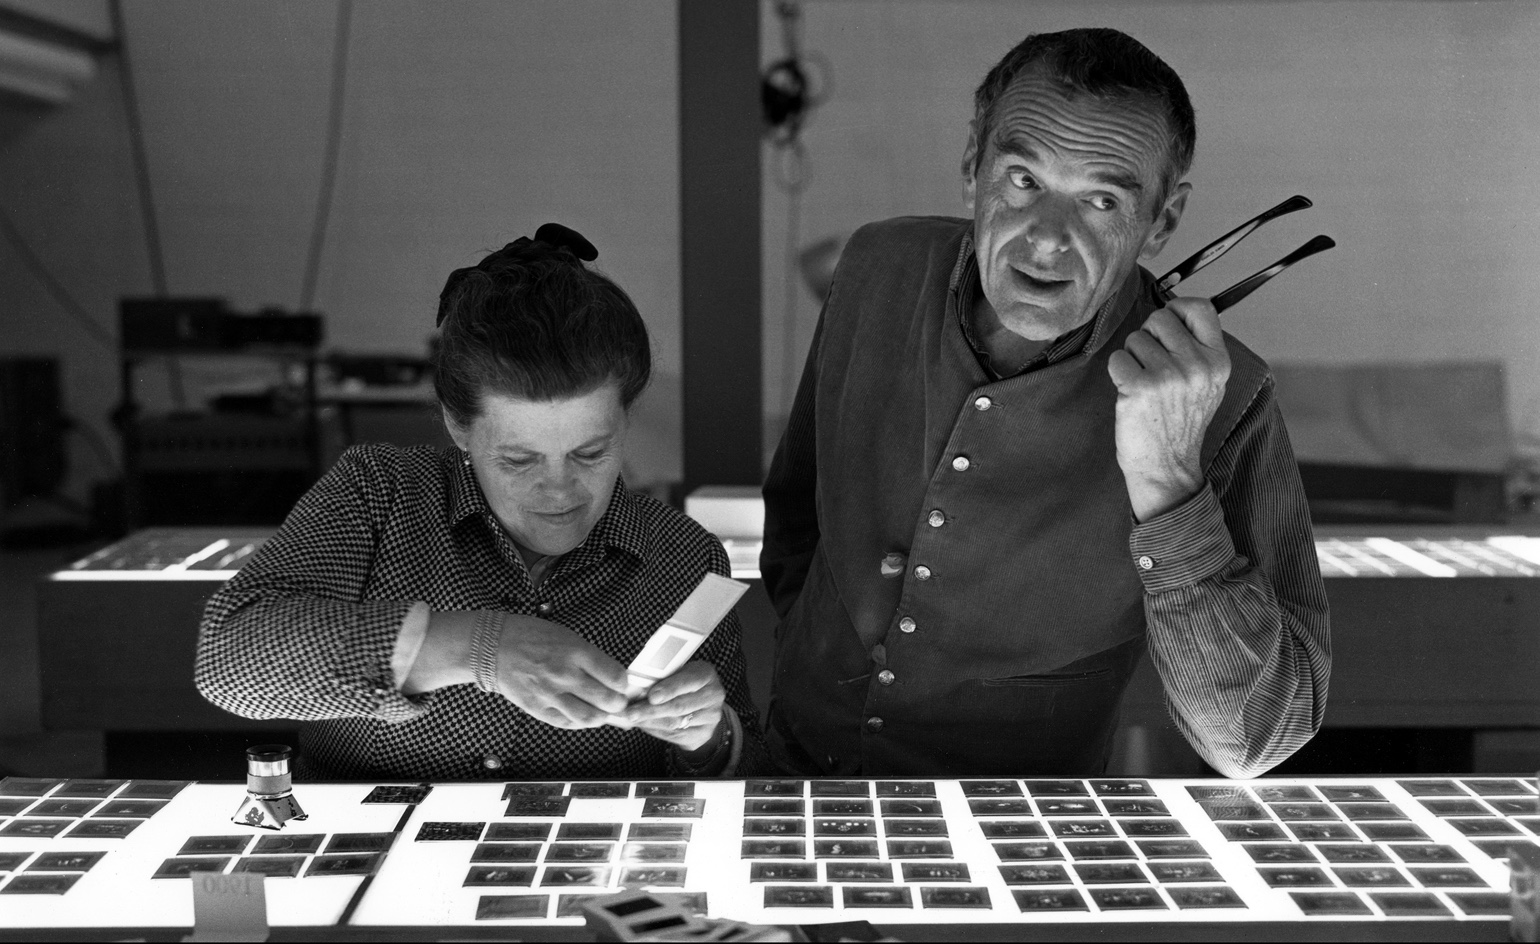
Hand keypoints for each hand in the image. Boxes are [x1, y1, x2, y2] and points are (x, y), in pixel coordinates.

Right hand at [492, 615, 629, 729]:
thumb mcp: (567, 637)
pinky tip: (581, 715)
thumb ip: (590, 658)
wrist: (493, 646)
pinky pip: (566, 722)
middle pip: (607, 700)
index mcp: (576, 651)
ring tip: (601, 712)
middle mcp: (565, 674)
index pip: (616, 676)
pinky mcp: (537, 708)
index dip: (623, 684)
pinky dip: (579, 722)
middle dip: (618, 704)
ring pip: (589, 718)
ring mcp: (550, 693)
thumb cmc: (532, 636)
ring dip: (601, 717)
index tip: (620, 684)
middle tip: (617, 702)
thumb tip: (612, 678)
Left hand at [620, 661, 725, 752]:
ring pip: (675, 722)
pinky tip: (643, 725)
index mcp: (706, 675)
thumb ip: (662, 679)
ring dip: (650, 721)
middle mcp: (712, 695)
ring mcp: (710, 717)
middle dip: (652, 710)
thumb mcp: (678, 674)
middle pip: (679, 706)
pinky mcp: (703, 734)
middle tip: (631, 712)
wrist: (703, 706)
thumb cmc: (684, 684)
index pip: (689, 681)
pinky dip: (655, 730)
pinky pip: (675, 735)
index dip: (669, 689)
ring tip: (633, 718)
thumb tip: (635, 689)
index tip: (651, 696)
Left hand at [1106, 297, 1230, 521]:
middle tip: (1152, 366)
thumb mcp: (1207, 385)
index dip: (1177, 309)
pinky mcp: (1140, 387)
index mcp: (1218, 361)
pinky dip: (1118, 373)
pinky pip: (1117, 358)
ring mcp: (1169, 376)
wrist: (1167, 467)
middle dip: (1149, 337)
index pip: (1200, 307)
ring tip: (1144, 385)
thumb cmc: (1181, 424)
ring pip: (1135, 339)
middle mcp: (1197, 366)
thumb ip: (1198, 350)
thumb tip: (1174, 313)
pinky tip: (1130, 393)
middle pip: (1160, 318)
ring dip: (1132, 359)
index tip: (1167, 328)